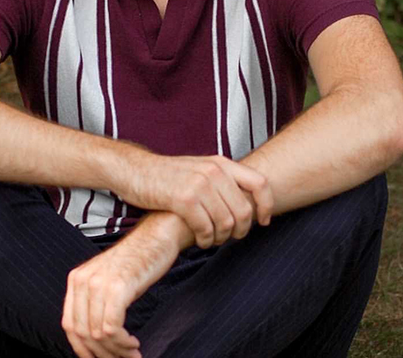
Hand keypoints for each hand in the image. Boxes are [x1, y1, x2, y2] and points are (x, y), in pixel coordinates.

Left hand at [62, 214, 181, 357]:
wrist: (157, 236)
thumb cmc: (137, 261)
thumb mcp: (107, 280)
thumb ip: (94, 303)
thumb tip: (93, 343)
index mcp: (76, 279)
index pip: (70, 327)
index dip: (83, 350)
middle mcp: (82, 280)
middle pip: (83, 334)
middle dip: (103, 354)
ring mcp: (99, 283)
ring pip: (98, 335)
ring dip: (116, 351)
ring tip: (132, 353)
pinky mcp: (118, 287)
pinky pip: (112, 329)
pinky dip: (122, 343)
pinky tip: (134, 343)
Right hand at [118, 153, 272, 247]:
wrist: (136, 171)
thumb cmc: (169, 176)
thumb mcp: (200, 168)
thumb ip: (223, 180)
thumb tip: (248, 202)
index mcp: (222, 163)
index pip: (260, 183)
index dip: (267, 206)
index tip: (263, 221)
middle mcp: (214, 171)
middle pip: (244, 210)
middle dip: (241, 231)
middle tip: (230, 237)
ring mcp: (199, 184)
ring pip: (226, 223)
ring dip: (221, 238)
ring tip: (212, 239)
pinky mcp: (184, 199)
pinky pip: (206, 229)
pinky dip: (206, 240)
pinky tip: (200, 239)